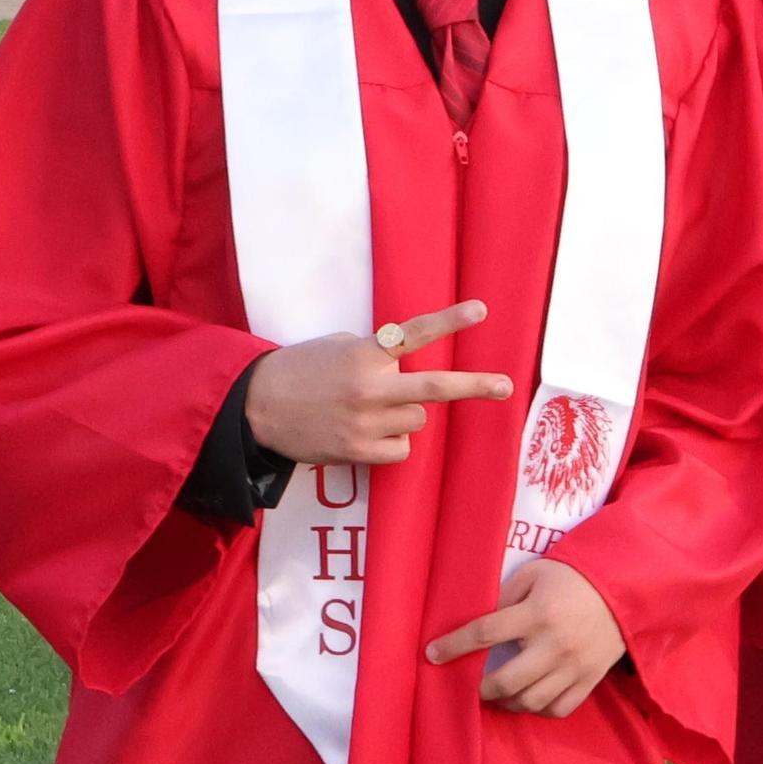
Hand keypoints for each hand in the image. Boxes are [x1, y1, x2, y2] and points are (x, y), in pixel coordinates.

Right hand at [244, 300, 510, 464]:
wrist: (257, 406)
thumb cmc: (302, 368)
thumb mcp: (340, 346)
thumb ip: (378, 354)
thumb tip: (409, 366)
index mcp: (365, 354)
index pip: (414, 334)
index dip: (449, 322)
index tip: (480, 312)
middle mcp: (370, 388)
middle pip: (434, 390)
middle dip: (474, 386)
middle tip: (504, 386)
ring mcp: (365, 423)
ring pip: (417, 421)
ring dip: (406, 414)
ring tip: (373, 409)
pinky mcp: (357, 452)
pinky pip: (400, 448)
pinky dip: (393, 441)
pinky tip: (367, 432)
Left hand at [424, 558, 625, 717]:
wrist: (624, 589)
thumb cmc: (573, 578)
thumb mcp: (536, 574)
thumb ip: (506, 595)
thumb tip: (478, 622)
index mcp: (537, 613)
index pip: (485, 633)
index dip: (454, 645)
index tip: (432, 654)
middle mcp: (553, 644)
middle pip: (505, 681)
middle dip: (480, 687)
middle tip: (472, 684)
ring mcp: (573, 666)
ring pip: (530, 701)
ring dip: (507, 701)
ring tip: (499, 693)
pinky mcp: (589, 680)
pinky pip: (558, 709)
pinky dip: (539, 709)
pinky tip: (530, 698)